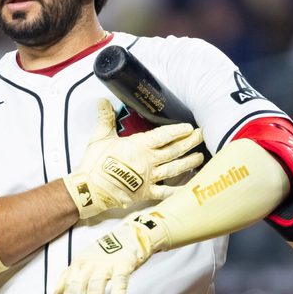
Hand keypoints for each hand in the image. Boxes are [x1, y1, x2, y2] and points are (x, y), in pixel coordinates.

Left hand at [54, 213, 167, 293]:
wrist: (127, 236)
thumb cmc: (103, 253)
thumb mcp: (82, 261)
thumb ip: (68, 276)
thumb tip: (56, 293)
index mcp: (77, 265)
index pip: (68, 291)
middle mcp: (88, 265)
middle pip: (78, 291)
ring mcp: (105, 265)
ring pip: (95, 289)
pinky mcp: (123, 265)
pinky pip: (119, 282)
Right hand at [64, 99, 202, 218]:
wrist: (90, 189)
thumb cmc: (95, 163)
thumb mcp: (100, 136)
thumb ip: (105, 118)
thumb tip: (103, 100)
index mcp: (139, 146)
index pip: (163, 136)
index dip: (178, 131)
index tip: (189, 127)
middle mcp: (148, 161)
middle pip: (174, 151)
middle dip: (189, 143)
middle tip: (201, 136)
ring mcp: (149, 178)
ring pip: (174, 169)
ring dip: (189, 162)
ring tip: (200, 157)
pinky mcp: (145, 193)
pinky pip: (166, 192)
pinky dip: (178, 190)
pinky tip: (189, 186)